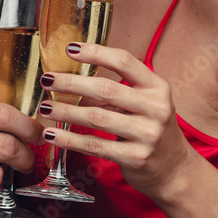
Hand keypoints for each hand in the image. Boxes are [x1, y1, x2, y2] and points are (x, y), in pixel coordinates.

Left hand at [37, 43, 193, 199]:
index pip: (125, 61)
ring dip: (66, 111)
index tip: (70, 49)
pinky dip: (70, 139)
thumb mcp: (145, 104)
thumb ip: (118, 91)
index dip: (96, 53)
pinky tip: (52, 135)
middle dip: (71, 83)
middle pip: (106, 89)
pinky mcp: (135, 157)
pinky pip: (95, 145)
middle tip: (48, 79)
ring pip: (97, 118)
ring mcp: (148, 134)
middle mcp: (156, 108)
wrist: (174, 169)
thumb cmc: (152, 129)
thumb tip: (73, 82)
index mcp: (158, 87)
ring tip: (44, 107)